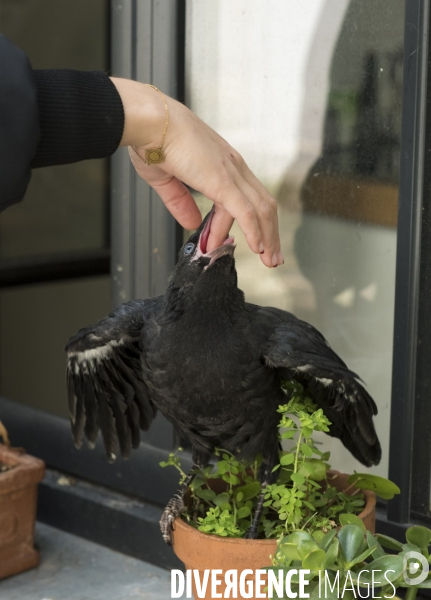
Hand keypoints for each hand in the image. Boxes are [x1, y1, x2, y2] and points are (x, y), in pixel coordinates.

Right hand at [111, 78, 282, 266]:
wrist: (149, 121)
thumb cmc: (152, 141)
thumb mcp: (167, 179)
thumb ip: (181, 202)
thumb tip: (193, 222)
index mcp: (221, 164)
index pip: (241, 199)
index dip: (237, 224)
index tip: (224, 243)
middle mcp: (232, 166)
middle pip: (262, 204)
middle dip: (269, 232)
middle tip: (271, 256)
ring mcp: (230, 173)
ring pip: (261, 210)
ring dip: (269, 237)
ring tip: (270, 260)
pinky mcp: (223, 181)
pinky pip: (246, 212)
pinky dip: (255, 231)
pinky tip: (258, 248)